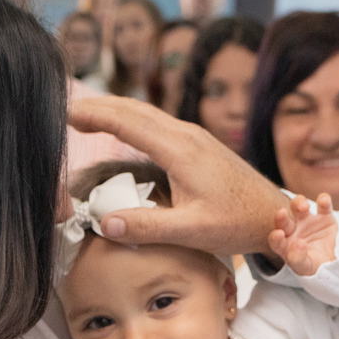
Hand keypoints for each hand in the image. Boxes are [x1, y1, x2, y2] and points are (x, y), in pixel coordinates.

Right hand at [67, 96, 288, 255]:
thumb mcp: (192, 231)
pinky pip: (158, 122)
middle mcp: (187, 135)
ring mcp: (194, 136)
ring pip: (146, 113)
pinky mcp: (199, 143)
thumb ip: (148, 227)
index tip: (65, 114)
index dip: (94, 115)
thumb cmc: (238, 222)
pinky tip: (123, 129)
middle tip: (65, 110)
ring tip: (86, 115)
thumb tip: (106, 224)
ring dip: (114, 111)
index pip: (127, 122)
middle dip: (98, 107)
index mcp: (180, 150)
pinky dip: (132, 120)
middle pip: (134, 109)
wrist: (274, 214)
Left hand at [268, 193, 338, 276]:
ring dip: (298, 203)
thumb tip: (297, 244)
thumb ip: (298, 259)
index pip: (275, 240)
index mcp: (285, 245)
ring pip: (299, 207)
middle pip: (284, 221)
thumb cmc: (316, 268)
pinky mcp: (325, 217)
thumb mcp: (306, 268)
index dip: (275, 237)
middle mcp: (294, 230)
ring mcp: (308, 222)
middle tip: (282, 213)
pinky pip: (323, 206)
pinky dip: (323, 200)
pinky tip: (324, 200)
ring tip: (304, 207)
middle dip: (282, 217)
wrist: (338, 264)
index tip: (279, 235)